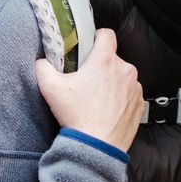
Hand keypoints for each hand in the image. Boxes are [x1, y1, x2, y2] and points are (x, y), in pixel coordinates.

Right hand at [36, 28, 143, 151]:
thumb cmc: (77, 116)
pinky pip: (129, 94)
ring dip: (111, 83)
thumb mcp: (51, 89)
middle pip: (112, 58)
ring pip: (122, 76)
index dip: (96, 37)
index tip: (88, 47)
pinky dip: (120, 98)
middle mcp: (124, 70)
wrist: (97, 147)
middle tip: (86, 81)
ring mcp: (134, 88)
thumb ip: (42, 68)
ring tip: (96, 99)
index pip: (106, 34)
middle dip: (100, 66)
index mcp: (105, 60)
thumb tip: (41, 62)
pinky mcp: (139, 104)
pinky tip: (107, 110)